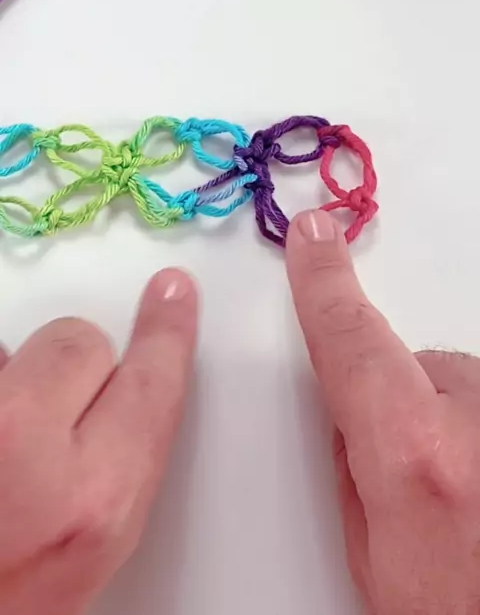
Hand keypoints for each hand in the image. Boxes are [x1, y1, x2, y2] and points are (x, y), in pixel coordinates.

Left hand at [0, 269, 195, 614]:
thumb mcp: (96, 538)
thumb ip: (124, 457)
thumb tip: (129, 387)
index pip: (148, 381)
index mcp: (92, 498)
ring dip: (23, 380)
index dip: (164, 334)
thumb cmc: (16, 596)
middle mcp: (24, 446)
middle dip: (76, 370)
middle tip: (56, 423)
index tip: (171, 295)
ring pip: (19, 348)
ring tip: (11, 442)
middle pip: (79, 343)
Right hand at [287, 209, 479, 614]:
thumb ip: (353, 472)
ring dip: (451, 424)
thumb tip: (349, 422)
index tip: (314, 238)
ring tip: (468, 500)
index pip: (353, 342)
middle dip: (402, 402)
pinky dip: (478, 432)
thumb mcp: (374, 561)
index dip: (325, 285)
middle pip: (417, 367)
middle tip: (412, 475)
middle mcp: (479, 426)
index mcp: (417, 459)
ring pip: (462, 389)